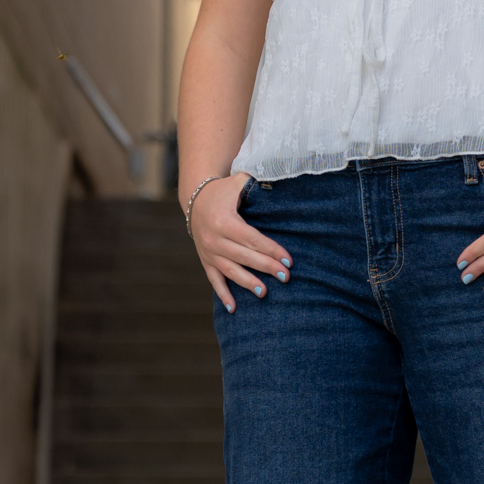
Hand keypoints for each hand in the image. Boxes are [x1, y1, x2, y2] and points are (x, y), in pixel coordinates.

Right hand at [188, 173, 290, 311]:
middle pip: (244, 257)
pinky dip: (223, 295)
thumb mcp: (238, 181)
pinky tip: (234, 309)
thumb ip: (257, 181)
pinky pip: (214, 280)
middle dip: (266, 267)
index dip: (271, 250)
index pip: (252, 239)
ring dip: (247, 283)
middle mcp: (214, 239)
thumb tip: (281, 174)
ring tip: (264, 293)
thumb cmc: (224, 191)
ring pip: (230, 271)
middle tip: (285, 277)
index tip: (288, 260)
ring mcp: (208, 252)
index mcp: (224, 221)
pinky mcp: (205, 260)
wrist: (195, 199)